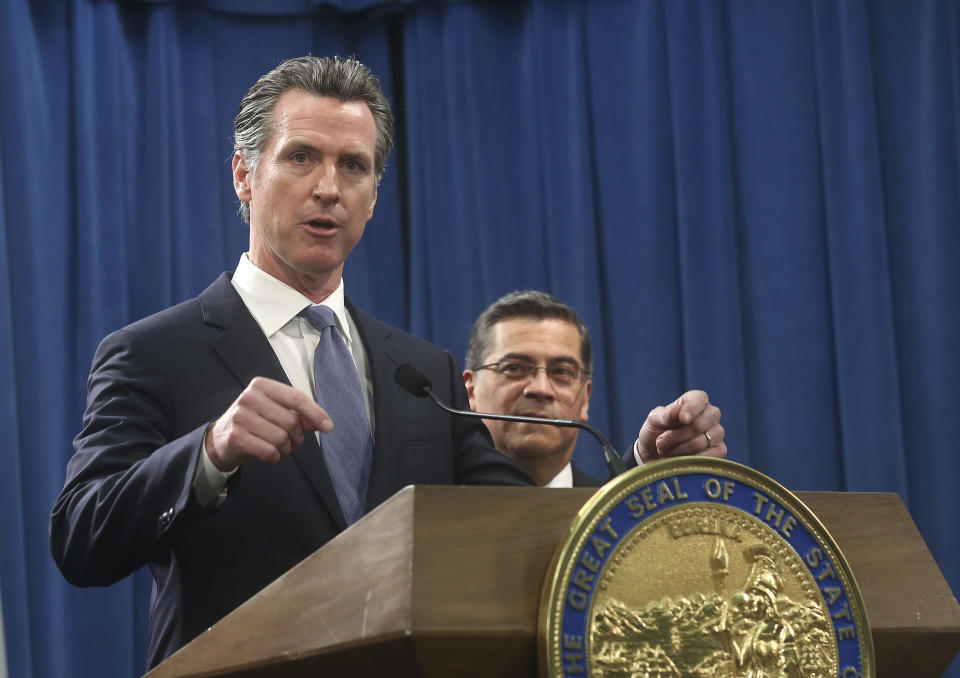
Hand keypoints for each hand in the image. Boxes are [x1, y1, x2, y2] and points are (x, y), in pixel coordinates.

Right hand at [204, 377, 332, 470]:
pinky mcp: (235, 436)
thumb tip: (323, 423)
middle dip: (297, 437)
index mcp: (262, 386)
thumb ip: (300, 416)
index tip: (328, 426)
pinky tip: (270, 454)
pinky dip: (275, 457)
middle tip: (293, 442)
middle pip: (290, 421)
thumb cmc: (254, 422)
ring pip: (281, 438)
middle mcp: (249, 397)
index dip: (315, 413)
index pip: (296, 398)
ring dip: (286, 448)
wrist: (221, 439)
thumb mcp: (276, 412)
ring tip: (281, 448)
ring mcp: (240, 416)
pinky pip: (269, 451)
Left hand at [635, 390, 725, 462]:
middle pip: (699, 425)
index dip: (691, 409)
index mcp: (696, 400)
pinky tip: (678, 459)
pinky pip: (708, 457)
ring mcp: (717, 433)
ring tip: (664, 450)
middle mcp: (711, 414)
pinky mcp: (720, 450)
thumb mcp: (654, 419)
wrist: (655, 452)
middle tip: (660, 442)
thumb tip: (679, 413)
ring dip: (678, 449)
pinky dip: (688, 460)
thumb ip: (666, 415)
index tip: (682, 419)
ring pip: (700, 442)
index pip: (699, 400)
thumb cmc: (656, 431)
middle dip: (676, 436)